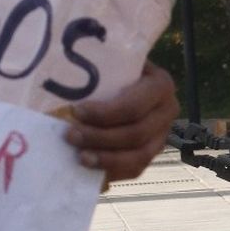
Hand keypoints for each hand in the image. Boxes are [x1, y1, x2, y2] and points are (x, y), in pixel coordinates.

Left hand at [64, 58, 178, 184]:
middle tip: (70, 135)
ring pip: (138, 156)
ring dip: (106, 158)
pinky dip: (112, 170)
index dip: (104, 114)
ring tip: (79, 156)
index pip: (133, 106)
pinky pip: (136, 169)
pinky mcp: (153, 153)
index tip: (75, 111)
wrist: (130, 80)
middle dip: (99, 137)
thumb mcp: (113, 60)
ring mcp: (163, 135)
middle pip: (135, 134)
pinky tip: (91, 167)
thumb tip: (61, 79)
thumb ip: (99, 66)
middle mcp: (168, 111)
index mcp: (160, 84)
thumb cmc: (114, 67)